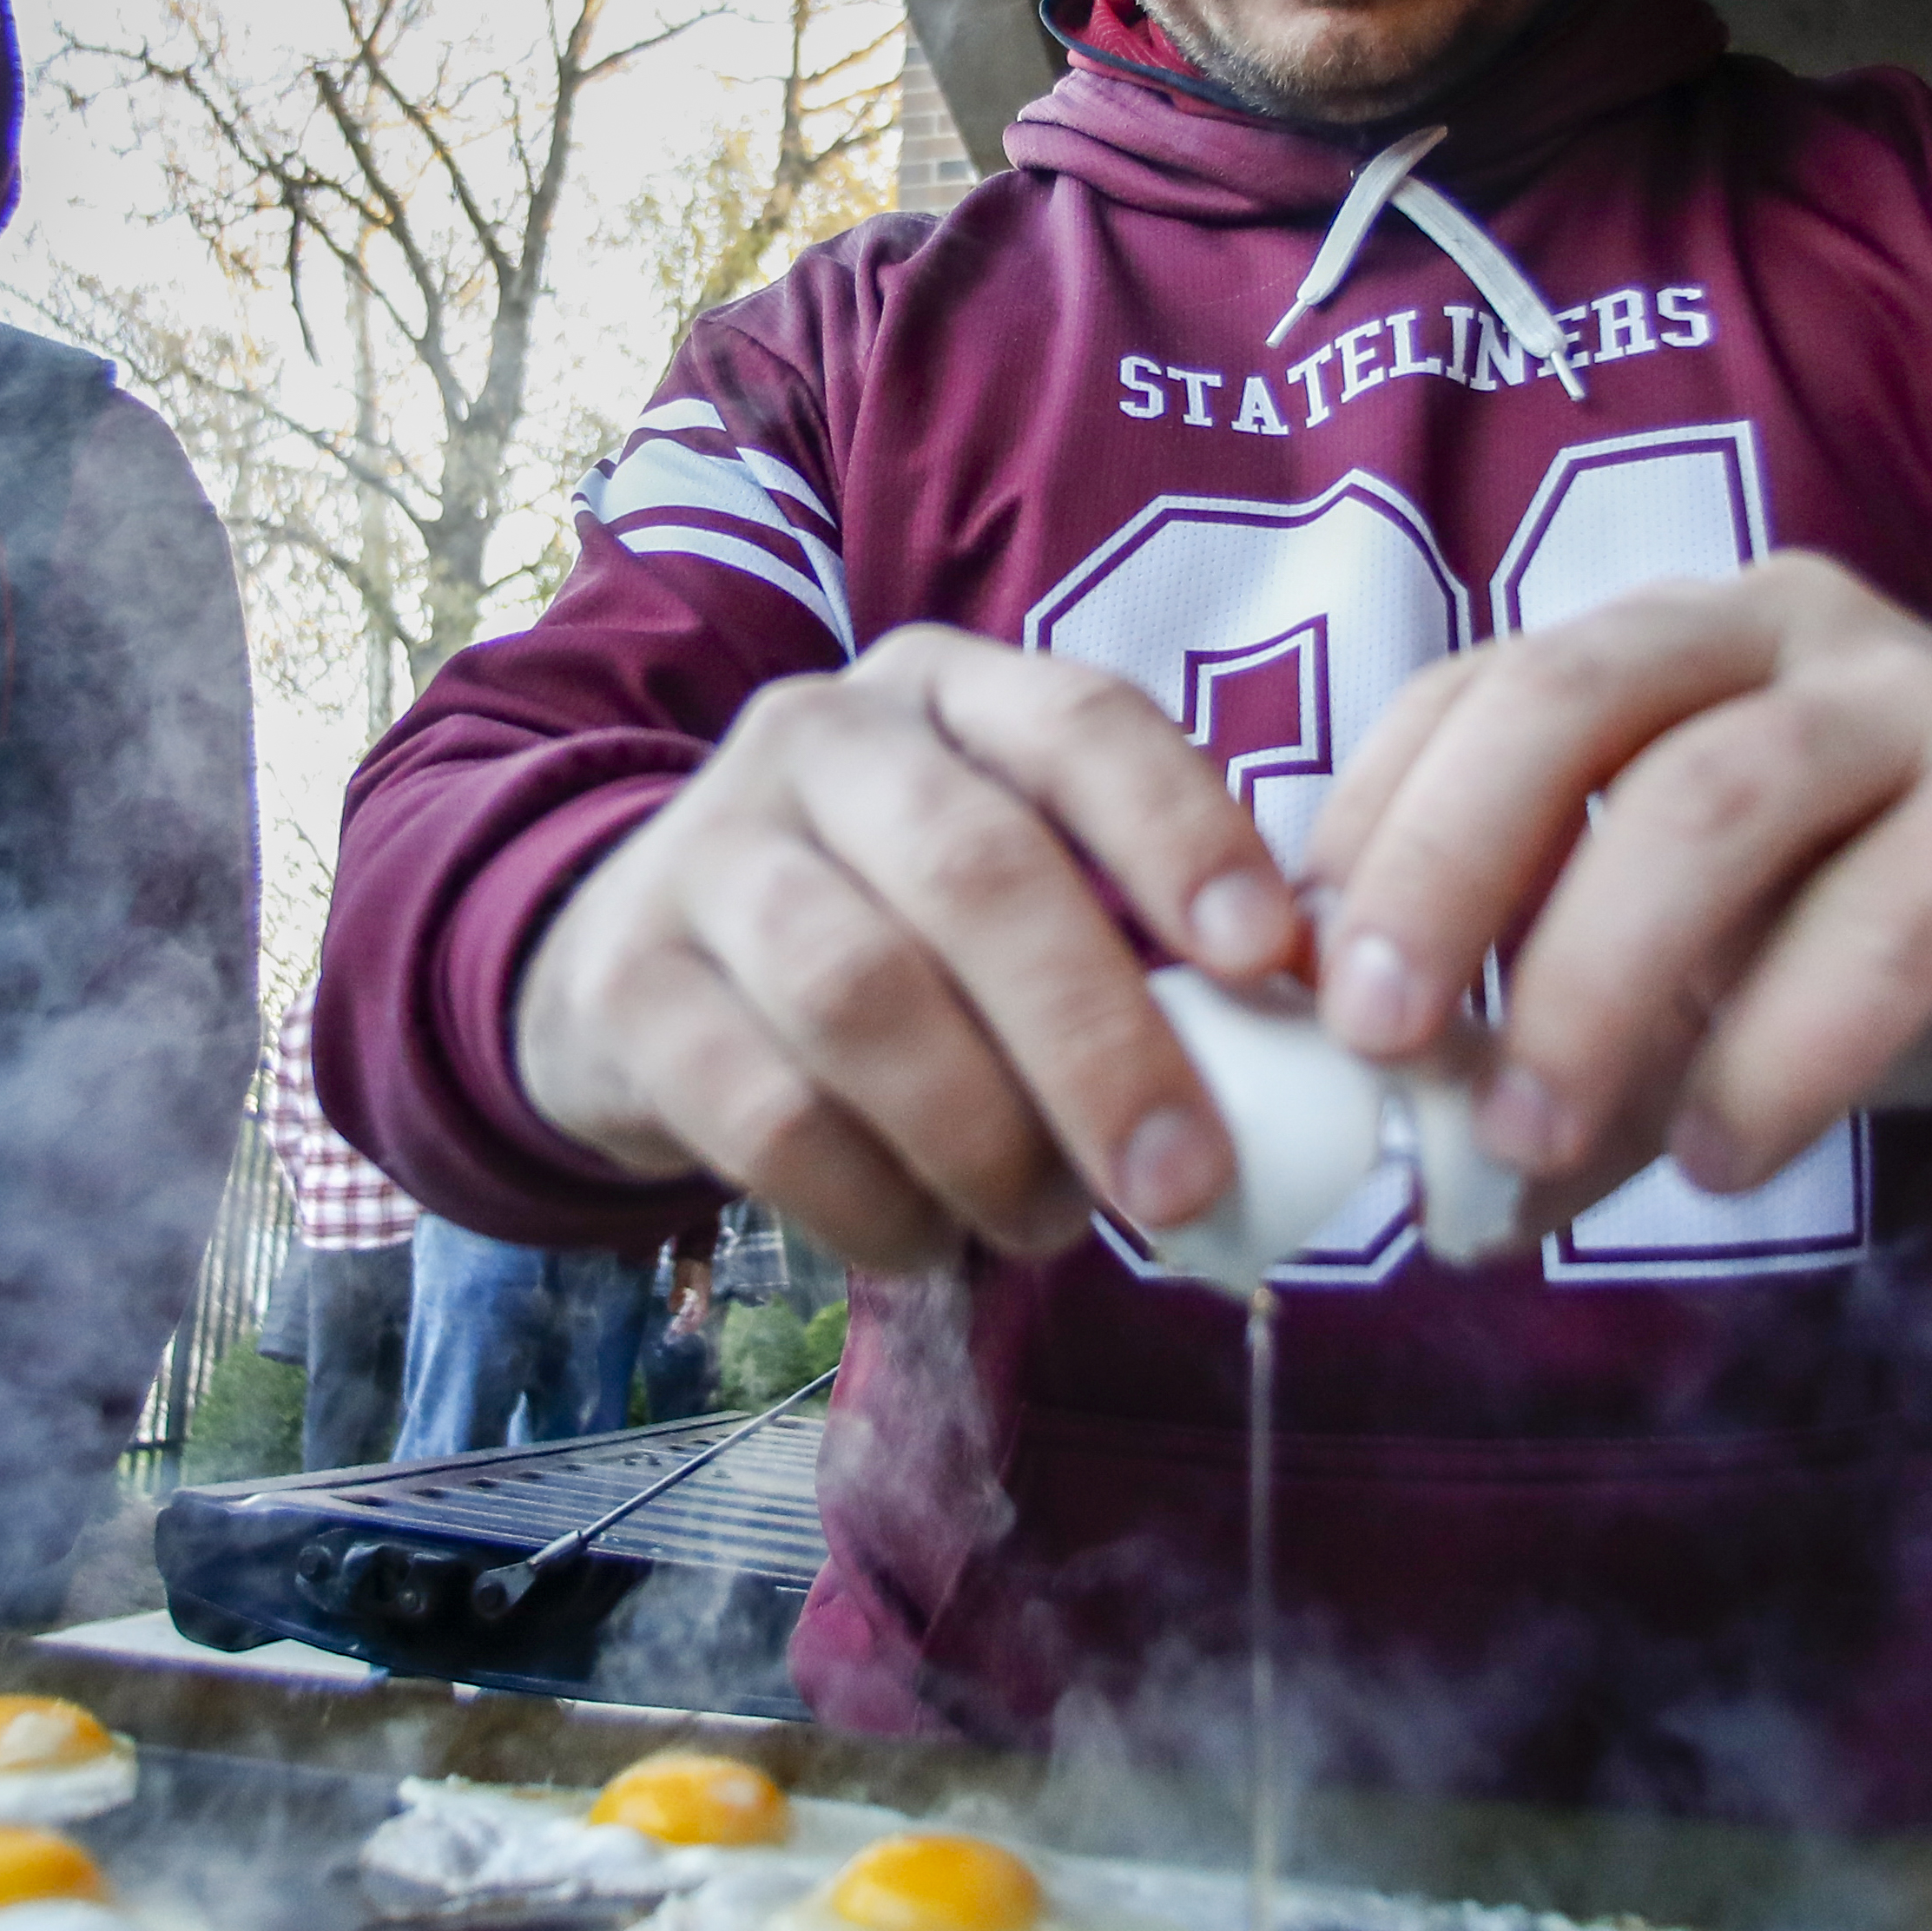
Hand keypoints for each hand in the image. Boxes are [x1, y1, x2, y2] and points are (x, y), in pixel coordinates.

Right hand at [514, 626, 1304, 1270]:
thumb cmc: (893, 930)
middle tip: (1187, 1183)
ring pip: (861, 994)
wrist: (639, 963)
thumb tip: (1305, 1046)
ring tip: (1053, 1226)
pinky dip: (871, 1201)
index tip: (1266, 960)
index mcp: (950, 690)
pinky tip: (929, 1240)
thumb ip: (1138, 935)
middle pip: (975, 872)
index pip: (1081, 723)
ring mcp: (706, 850)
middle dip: (1098, 1041)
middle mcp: (820, 737)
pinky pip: (765, 1112)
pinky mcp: (626, 983)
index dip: (1180, 834)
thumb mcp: (1012, 882)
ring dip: (984, 1138)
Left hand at [1302, 554, 1931, 1229]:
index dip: (1364, 832)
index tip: (1293, 997)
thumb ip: (1588, 1069)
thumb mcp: (1722, 993)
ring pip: (1710, 800)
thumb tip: (1447, 1207)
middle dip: (1438, 871)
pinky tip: (1723, 1155)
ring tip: (1526, 1144)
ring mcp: (1918, 700)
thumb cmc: (1918, 931)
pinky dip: (1783, 1045)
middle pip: (1557, 701)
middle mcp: (1776, 635)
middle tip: (1373, 1045)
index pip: (1468, 694)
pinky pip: (1894, 915)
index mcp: (1669, 651)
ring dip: (1592, 979)